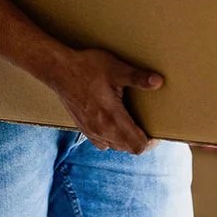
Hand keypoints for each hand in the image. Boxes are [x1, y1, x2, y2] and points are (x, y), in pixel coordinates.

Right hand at [47, 48, 161, 154]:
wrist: (58, 70)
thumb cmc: (87, 67)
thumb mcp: (115, 68)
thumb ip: (137, 77)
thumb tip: (158, 82)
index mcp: (112, 119)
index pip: (138, 146)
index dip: (151, 142)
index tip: (156, 131)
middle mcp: (102, 131)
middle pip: (128, 148)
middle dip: (140, 140)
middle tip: (146, 124)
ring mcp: (91, 131)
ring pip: (115, 147)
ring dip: (125, 140)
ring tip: (131, 123)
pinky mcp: (83, 128)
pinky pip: (102, 143)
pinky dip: (111, 139)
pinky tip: (112, 124)